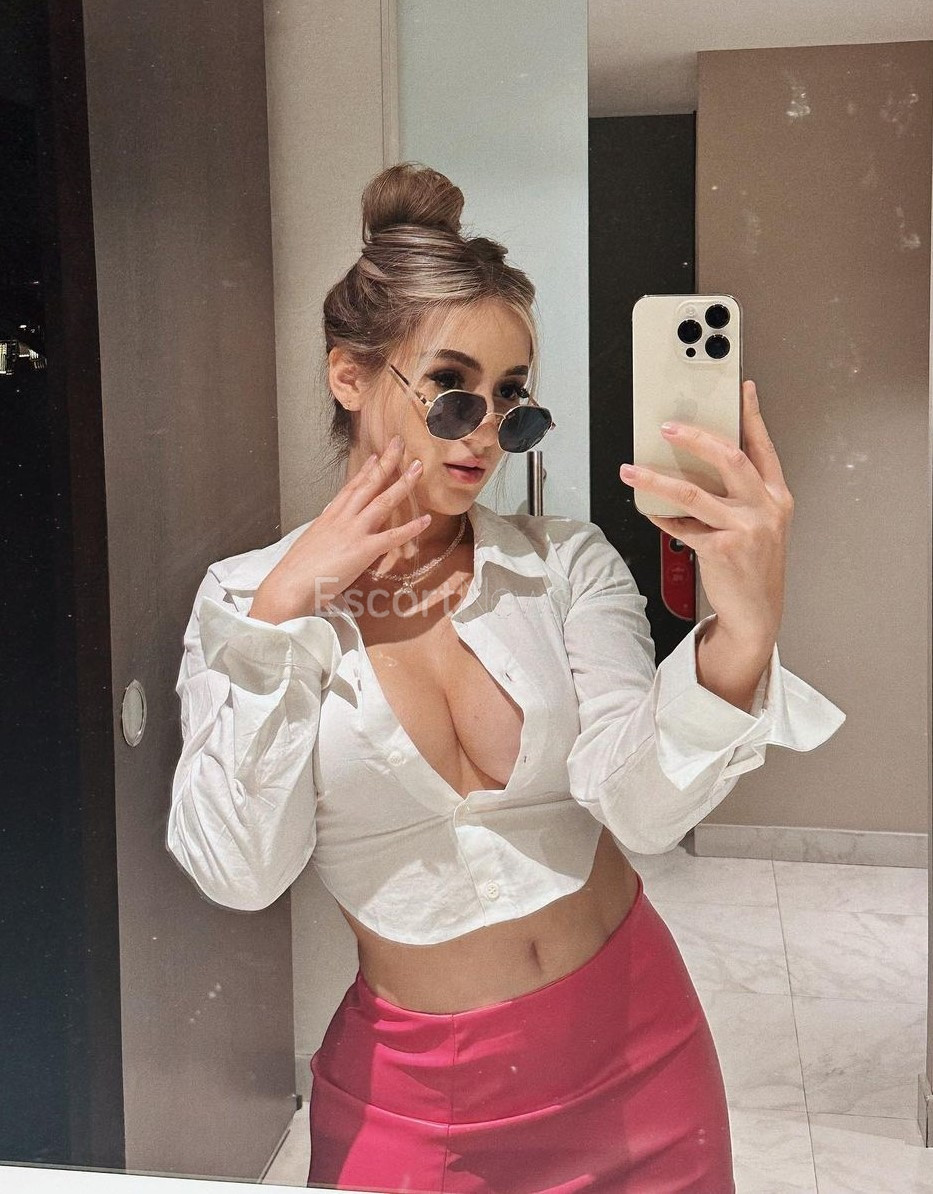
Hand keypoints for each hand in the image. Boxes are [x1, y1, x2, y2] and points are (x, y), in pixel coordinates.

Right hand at [251, 436, 429, 620]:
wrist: (289, 585)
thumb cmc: (297, 570)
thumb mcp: (310, 543)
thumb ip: (324, 534)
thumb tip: (330, 532)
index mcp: (329, 517)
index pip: (351, 487)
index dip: (365, 471)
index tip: (376, 456)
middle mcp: (342, 518)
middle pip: (368, 484)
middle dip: (386, 462)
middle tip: (399, 443)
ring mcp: (353, 532)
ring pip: (383, 502)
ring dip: (403, 483)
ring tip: (418, 468)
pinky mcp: (363, 550)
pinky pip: (392, 537)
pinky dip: (410, 528)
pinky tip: (426, 519)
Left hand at [619, 380, 793, 644]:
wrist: (757, 613)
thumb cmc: (754, 567)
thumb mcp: (760, 526)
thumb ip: (740, 496)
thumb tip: (699, 465)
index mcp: (777, 497)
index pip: (764, 447)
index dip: (753, 416)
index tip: (743, 389)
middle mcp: (766, 509)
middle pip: (729, 459)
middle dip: (696, 437)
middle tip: (668, 427)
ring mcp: (746, 529)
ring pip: (693, 492)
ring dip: (656, 479)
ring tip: (632, 469)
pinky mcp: (723, 549)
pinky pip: (682, 526)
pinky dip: (661, 516)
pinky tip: (647, 509)